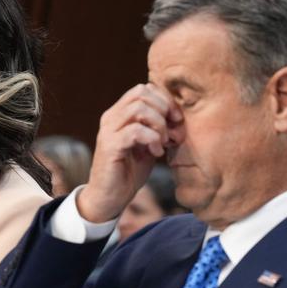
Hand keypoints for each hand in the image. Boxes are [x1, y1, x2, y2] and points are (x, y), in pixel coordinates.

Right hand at [77, 83, 182, 222]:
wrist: (109, 198)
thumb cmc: (129, 171)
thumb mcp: (148, 145)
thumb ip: (158, 128)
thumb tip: (178, 117)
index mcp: (119, 114)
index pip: (143, 89)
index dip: (165, 100)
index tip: (176, 120)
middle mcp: (111, 118)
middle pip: (141, 93)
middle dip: (164, 109)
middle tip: (172, 131)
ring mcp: (108, 130)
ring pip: (139, 108)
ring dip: (159, 124)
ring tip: (163, 142)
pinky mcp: (110, 146)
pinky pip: (135, 130)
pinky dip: (152, 139)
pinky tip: (156, 152)